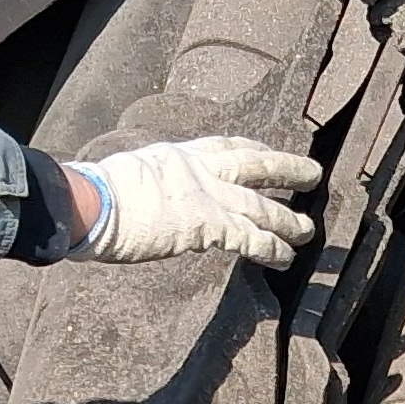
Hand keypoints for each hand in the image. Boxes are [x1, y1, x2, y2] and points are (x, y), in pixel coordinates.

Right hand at [73, 137, 323, 268]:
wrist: (91, 203)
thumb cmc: (97, 195)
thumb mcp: (130, 173)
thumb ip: (152, 181)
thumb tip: (146, 193)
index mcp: (180, 154)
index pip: (227, 145)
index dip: (254, 148)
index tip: (271, 150)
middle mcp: (200, 169)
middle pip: (257, 165)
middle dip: (289, 169)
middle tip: (314, 174)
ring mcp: (207, 195)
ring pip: (261, 205)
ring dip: (288, 219)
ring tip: (307, 230)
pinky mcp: (207, 225)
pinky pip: (251, 238)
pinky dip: (272, 248)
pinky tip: (287, 259)